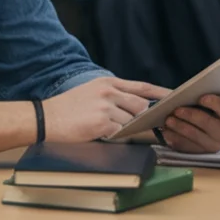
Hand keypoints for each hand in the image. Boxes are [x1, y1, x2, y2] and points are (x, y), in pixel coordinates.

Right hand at [42, 77, 168, 141]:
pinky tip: (108, 136)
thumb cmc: (67, 108)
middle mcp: (109, 91)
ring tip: (116, 131)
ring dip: (129, 129)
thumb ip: (113, 95)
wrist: (46, 118)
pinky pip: (121, 132)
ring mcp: (105, 106)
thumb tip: (134, 106)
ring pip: (132, 120)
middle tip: (149, 124)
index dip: (160, 92)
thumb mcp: (91, 91)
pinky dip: (119, 137)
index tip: (173, 97)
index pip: (141, 86)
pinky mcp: (101, 122)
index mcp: (108, 82)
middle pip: (141, 105)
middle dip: (145, 116)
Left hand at [162, 92, 219, 153]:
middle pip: (211, 126)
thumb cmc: (205, 105)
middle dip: (193, 117)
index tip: (202, 98)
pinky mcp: (199, 153)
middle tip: (177, 109)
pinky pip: (187, 147)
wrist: (197, 120)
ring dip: (181, 128)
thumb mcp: (213, 96)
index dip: (216, 104)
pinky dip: (176, 138)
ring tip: (169, 120)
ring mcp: (213, 146)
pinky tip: (166, 131)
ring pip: (197, 138)